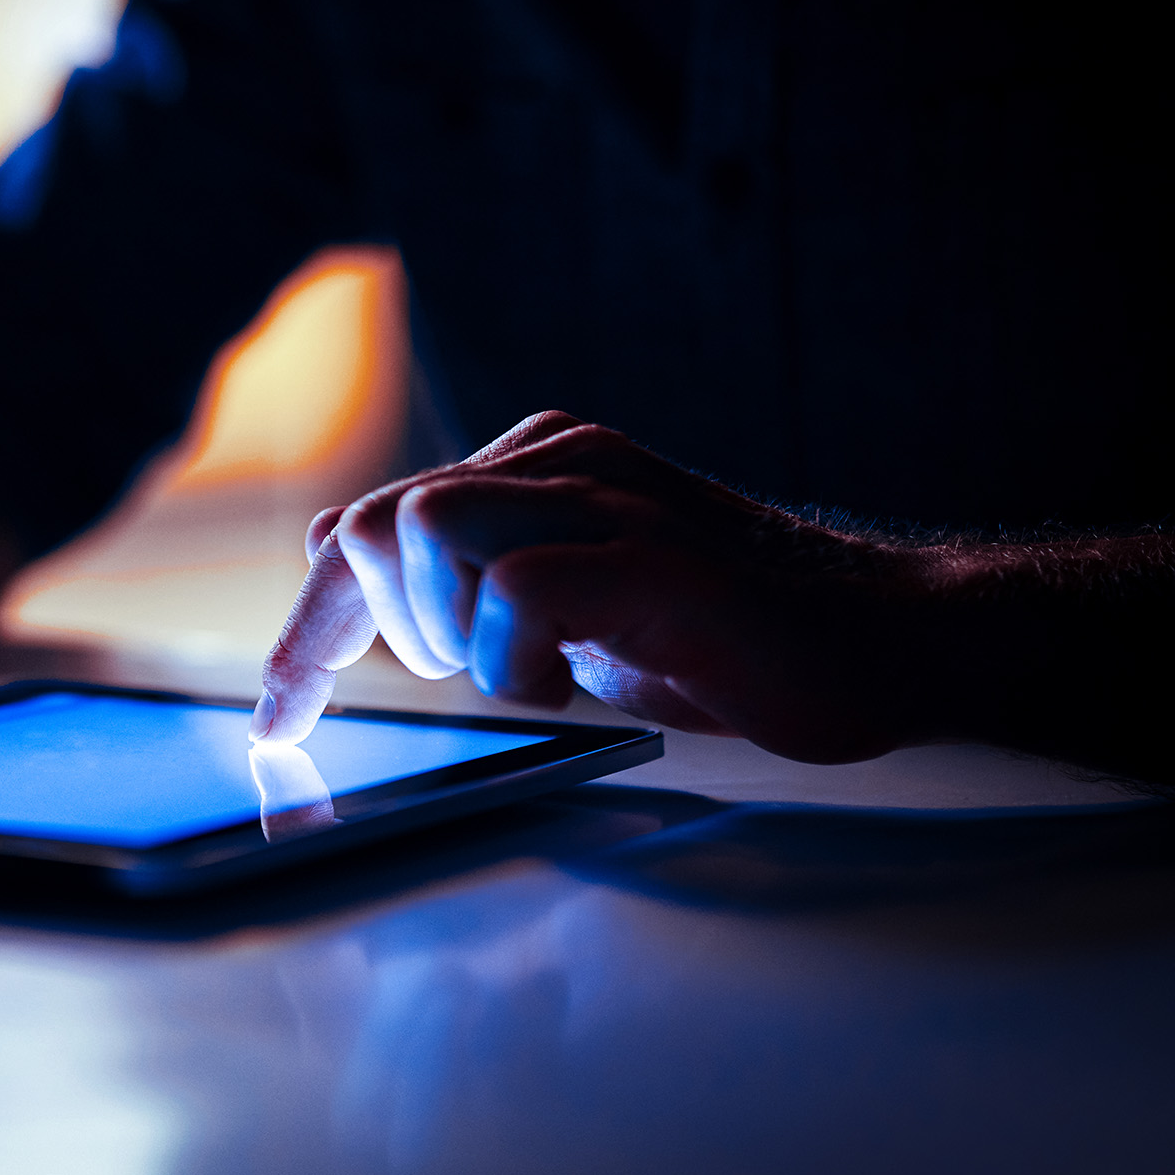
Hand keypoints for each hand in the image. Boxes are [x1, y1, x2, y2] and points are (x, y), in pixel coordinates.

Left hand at [253, 412, 938, 763]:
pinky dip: (516, 661)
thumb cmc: (731, 640)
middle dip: (348, 633)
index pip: (369, 523)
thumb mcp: (572, 617)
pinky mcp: (652, 557)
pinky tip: (575, 685)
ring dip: (439, 630)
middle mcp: (559, 460)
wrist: (893, 640)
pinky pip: (517, 591)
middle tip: (433, 691)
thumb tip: (355, 574)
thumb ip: (474, 588)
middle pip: (373, 520)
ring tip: (514, 675)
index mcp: (535, 466)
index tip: (280, 713)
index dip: (308, 624)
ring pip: (425, 527)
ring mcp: (608, 499)